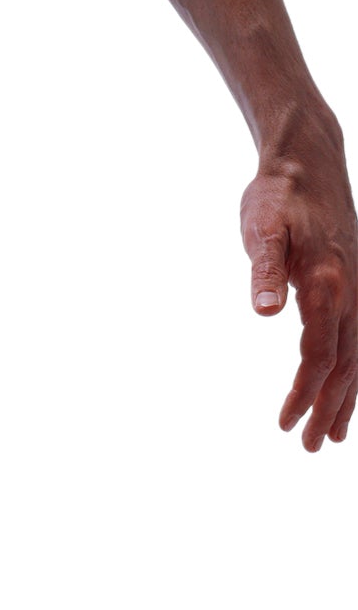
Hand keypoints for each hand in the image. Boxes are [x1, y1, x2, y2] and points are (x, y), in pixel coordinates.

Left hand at [241, 116, 357, 450]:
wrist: (308, 161)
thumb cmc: (278, 196)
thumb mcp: (261, 228)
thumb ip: (262, 270)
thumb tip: (263, 311)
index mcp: (326, 284)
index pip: (318, 355)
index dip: (304, 393)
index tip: (286, 424)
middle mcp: (350, 291)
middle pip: (344, 365)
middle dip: (328, 409)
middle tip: (312, 448)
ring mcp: (357, 288)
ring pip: (357, 355)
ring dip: (346, 398)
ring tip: (335, 436)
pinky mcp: (354, 284)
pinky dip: (355, 370)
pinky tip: (348, 388)